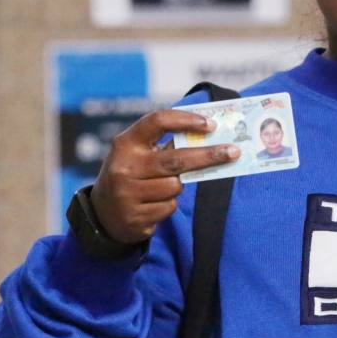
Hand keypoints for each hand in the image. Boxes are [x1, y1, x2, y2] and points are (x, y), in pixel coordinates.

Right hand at [90, 109, 239, 243]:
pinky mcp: (134, 217)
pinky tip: (152, 205)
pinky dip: (168, 205)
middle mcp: (124, 167)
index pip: (157, 121)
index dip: (186, 120)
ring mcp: (127, 194)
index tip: (211, 124)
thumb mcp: (138, 155)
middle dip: (209, 155)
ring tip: (160, 187)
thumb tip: (211, 139)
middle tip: (234, 151)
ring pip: (175, 186)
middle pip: (176, 159)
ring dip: (178, 186)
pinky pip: (170, 207)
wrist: (102, 214)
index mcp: (126, 143)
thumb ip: (166, 146)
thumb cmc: (131, 174)